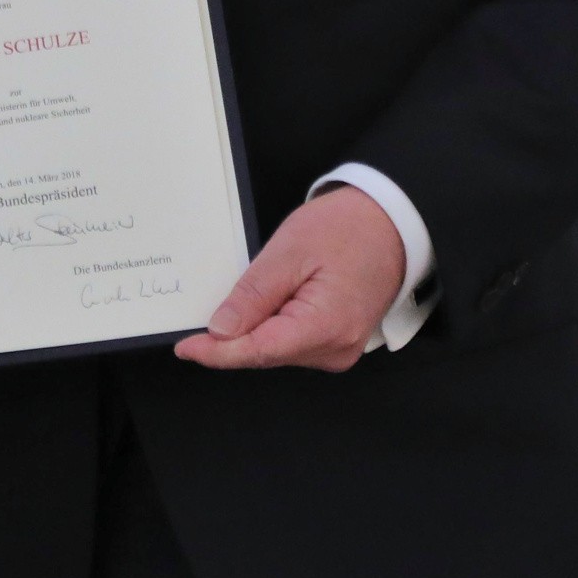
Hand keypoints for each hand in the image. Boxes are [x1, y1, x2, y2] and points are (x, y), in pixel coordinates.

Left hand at [174, 184, 404, 372]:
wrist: (391, 223)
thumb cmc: (348, 229)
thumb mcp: (290, 252)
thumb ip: (253, 295)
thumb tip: (220, 331)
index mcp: (326, 327)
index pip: (257, 352)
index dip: (216, 353)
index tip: (186, 347)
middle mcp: (335, 349)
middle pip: (265, 353)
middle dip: (233, 338)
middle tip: (210, 308)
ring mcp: (340, 349)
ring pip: (276, 350)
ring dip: (254, 330)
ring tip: (264, 287)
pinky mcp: (338, 342)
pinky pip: (292, 342)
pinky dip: (272, 326)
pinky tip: (274, 300)